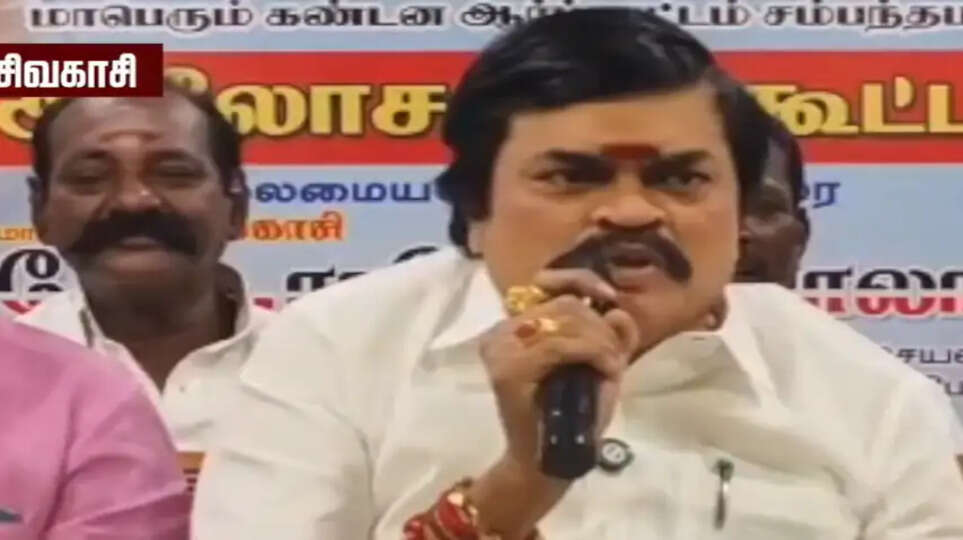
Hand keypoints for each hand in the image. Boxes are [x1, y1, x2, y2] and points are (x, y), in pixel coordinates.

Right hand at [481, 268, 638, 468]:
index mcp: (519, 324)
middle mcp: (503, 330)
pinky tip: (604, 370)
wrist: (552, 459)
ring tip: (609, 367)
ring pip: (565, 320)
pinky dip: (592, 352)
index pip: (545, 281)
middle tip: (613, 356)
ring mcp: (500, 347)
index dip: (580, 280)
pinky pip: (558, 344)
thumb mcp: (601, 365)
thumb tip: (616, 309)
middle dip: (600, 326)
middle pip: (565, 303)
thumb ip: (611, 335)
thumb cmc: (576, 413)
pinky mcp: (506, 368)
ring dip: (600, 341)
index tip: (607, 295)